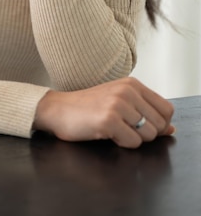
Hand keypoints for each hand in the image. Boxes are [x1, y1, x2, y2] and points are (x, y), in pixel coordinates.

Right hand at [33, 77, 174, 148]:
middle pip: (159, 124)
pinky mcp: (109, 120)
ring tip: (114, 129)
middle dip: (145, 133)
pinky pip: (133, 143)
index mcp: (132, 84)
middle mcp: (127, 91)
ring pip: (148, 135)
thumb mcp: (119, 102)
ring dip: (133, 138)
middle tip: (123, 127)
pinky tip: (106, 133)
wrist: (58, 109)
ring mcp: (118, 105)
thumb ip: (146, 112)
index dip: (159, 124)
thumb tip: (171, 128)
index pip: (167, 109)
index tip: (141, 125)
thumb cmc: (88, 107)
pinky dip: (122, 143)